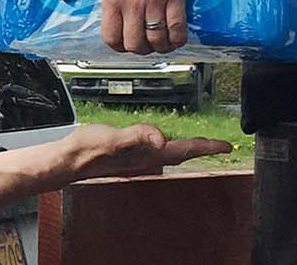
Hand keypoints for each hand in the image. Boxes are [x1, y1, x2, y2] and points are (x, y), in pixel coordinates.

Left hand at [57, 0, 189, 54]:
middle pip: (136, 44)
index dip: (117, 45)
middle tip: (141, 42)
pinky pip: (178, 29)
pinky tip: (174, 37)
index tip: (121, 41)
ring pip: (157, 40)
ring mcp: (155, 1)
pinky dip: (177, 39)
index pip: (112, 38)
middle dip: (138, 48)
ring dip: (158, 47)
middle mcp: (133, 3)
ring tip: (158, 42)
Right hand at [66, 123, 230, 179]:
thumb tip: (162, 137)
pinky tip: (162, 142)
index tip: (227, 145)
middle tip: (219, 145)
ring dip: (186, 149)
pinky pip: (157, 152)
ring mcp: (138, 160)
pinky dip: (168, 147)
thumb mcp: (113, 138)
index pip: (184, 150)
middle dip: (201, 149)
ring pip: (170, 155)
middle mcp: (146, 160)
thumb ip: (137, 136)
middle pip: (181, 154)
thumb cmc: (88, 149)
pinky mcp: (129, 156)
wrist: (68, 161)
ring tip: (198, 143)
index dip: (207, 147)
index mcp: (147, 155)